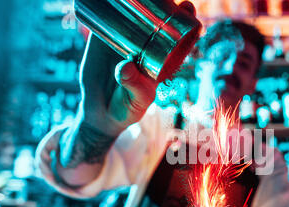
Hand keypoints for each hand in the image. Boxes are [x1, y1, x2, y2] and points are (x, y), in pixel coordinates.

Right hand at [79, 0, 196, 136]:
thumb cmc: (127, 108)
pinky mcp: (103, 38)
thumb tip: (125, 66)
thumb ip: (133, 84)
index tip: (188, 6)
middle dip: (165, 2)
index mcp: (163, 58)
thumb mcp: (136, 99)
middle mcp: (147, 45)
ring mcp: (126, 39)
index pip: (180, 34)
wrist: (100, 112)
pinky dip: (109, 3)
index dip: (187, 18)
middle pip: (159, 17)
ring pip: (134, 13)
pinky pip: (107, 17)